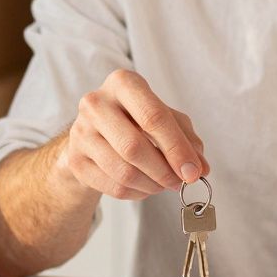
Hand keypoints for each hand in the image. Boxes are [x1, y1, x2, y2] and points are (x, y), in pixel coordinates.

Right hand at [59, 69, 209, 200]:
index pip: (153, 117)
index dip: (177, 148)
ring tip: (163, 184)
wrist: (95, 133)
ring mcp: (80, 132)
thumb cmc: (136, 120)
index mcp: (123, 83)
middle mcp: (96, 103)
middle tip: (180, 182)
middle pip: (134, 147)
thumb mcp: (166, 118)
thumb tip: (201, 168)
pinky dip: (137, 193)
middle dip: (164, 171)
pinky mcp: (75, 160)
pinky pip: (113, 186)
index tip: (193, 172)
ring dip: (152, 185)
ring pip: (123, 171)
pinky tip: (145, 187)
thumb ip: (187, 139)